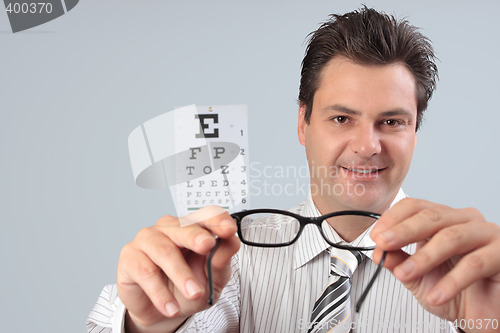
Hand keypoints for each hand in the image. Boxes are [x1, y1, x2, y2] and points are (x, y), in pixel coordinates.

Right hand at [116, 208, 239, 332]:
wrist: (162, 311)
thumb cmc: (187, 288)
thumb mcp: (212, 279)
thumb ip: (222, 261)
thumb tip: (231, 243)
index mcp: (193, 228)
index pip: (206, 216)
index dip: (217, 221)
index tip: (228, 230)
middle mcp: (170, 228)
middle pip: (183, 226)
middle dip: (196, 236)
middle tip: (207, 245)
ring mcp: (148, 239)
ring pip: (165, 251)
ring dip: (181, 274)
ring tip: (194, 293)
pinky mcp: (130, 257)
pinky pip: (146, 272)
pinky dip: (160, 293)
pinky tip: (171, 306)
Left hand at [370, 198, 499, 332]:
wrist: (486, 316)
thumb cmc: (455, 293)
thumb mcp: (418, 277)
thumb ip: (398, 261)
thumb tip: (378, 251)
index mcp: (442, 219)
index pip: (415, 207)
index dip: (393, 219)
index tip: (376, 236)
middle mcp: (464, 220)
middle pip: (431, 216)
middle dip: (403, 231)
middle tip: (383, 245)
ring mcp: (485, 233)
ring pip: (450, 237)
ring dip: (423, 258)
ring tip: (405, 275)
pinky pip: (475, 263)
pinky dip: (451, 281)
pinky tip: (435, 295)